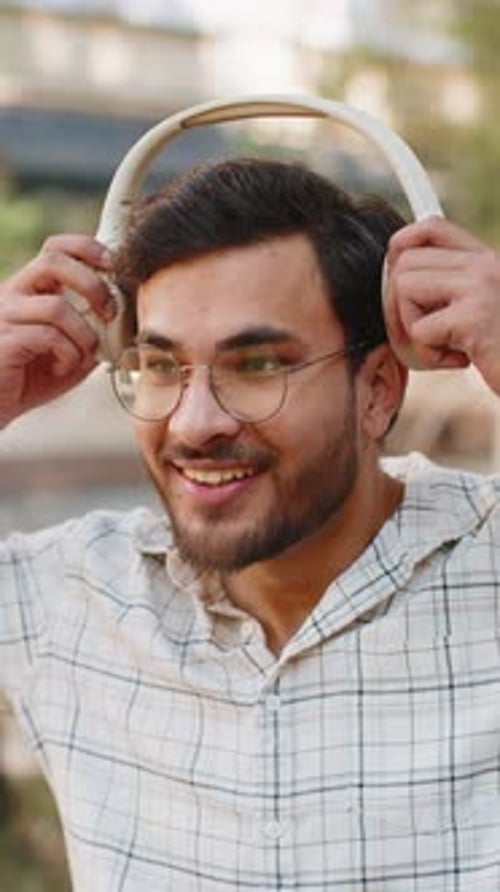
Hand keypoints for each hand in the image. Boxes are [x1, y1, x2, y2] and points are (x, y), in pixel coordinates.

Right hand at [0, 234, 114, 427]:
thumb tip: (123, 320)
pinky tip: (62, 368)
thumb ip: (92, 332)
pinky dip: (68, 354)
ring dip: (84, 334)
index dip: (86, 248)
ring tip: (84, 355)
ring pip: (56, 306)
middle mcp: (13, 294)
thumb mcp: (70, 351)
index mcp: (30, 290)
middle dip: (91, 284)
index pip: (54, 248)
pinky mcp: (4, 340)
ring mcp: (5, 315)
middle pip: (53, 262)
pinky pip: (48, 336)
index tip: (111, 265)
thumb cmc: (31, 378)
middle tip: (109, 312)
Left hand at [384, 216, 499, 394]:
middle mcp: (485, 264)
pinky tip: (461, 360)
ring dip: (412, 328)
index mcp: (488, 259)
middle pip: (406, 263)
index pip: (433, 227)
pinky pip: (418, 329)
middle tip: (421, 334)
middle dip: (399, 305)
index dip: (402, 245)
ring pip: (404, 289)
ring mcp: (480, 286)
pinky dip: (429, 354)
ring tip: (445, 346)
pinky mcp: (474, 316)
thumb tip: (396, 277)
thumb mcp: (481, 309)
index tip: (396, 274)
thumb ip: (451, 288)